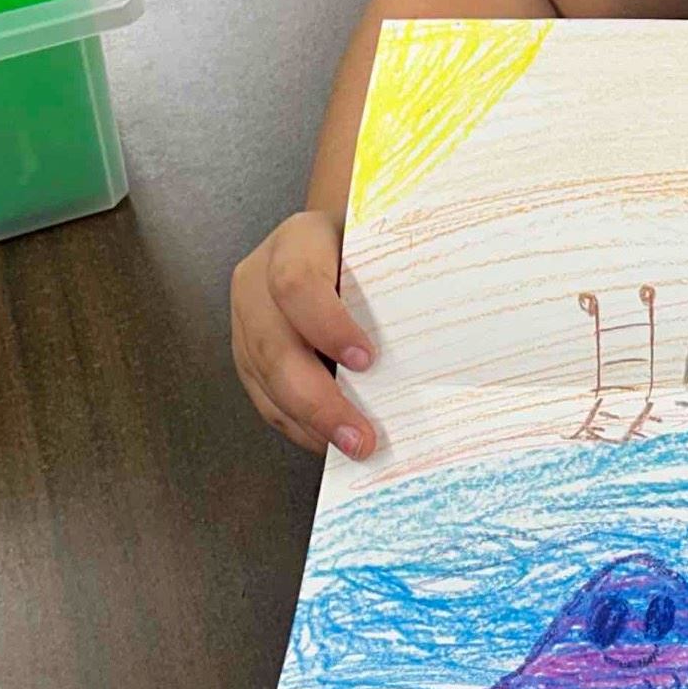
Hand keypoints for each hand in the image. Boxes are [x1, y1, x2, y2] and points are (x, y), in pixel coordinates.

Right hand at [231, 211, 375, 459]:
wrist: (335, 240)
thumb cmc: (370, 249)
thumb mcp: (383, 249)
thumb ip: (399, 284)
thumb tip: (441, 346)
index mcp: (297, 240)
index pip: (296, 283)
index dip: (327, 326)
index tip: (367, 361)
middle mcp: (257, 279)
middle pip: (274, 345)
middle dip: (318, 399)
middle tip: (361, 437)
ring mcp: (245, 319)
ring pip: (265, 379)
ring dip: (309, 422)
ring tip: (353, 448)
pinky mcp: (246, 354)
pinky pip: (264, 397)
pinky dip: (298, 425)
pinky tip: (330, 442)